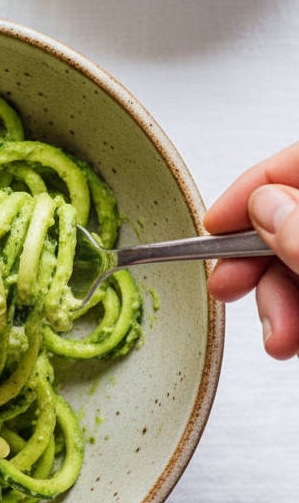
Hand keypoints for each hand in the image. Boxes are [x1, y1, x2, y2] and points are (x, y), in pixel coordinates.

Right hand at [204, 142, 298, 359]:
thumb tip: (266, 208)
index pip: (294, 163)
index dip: (250, 190)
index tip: (212, 226)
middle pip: (290, 217)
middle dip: (255, 260)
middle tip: (229, 288)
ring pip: (298, 259)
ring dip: (276, 301)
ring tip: (277, 338)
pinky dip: (297, 316)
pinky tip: (292, 338)